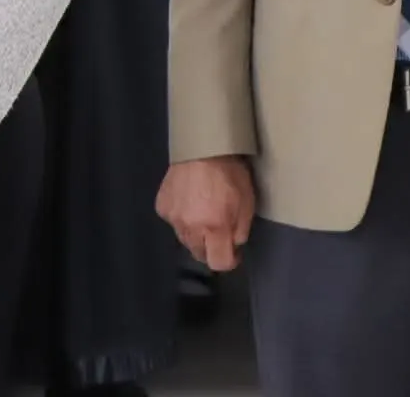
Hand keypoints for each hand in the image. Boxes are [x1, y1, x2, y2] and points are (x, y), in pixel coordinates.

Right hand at [156, 156, 255, 271]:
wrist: (201, 147)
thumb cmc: (229, 173)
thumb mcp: (247, 203)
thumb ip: (240, 231)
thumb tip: (233, 245)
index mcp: (214, 228)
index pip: (218, 263)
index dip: (228, 261)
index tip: (233, 252)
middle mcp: (190, 227)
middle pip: (199, 254)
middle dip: (211, 248)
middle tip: (218, 230)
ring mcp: (173, 218)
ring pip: (185, 239)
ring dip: (195, 234)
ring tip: (202, 213)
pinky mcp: (162, 206)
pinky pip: (173, 222)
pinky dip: (182, 218)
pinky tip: (188, 202)